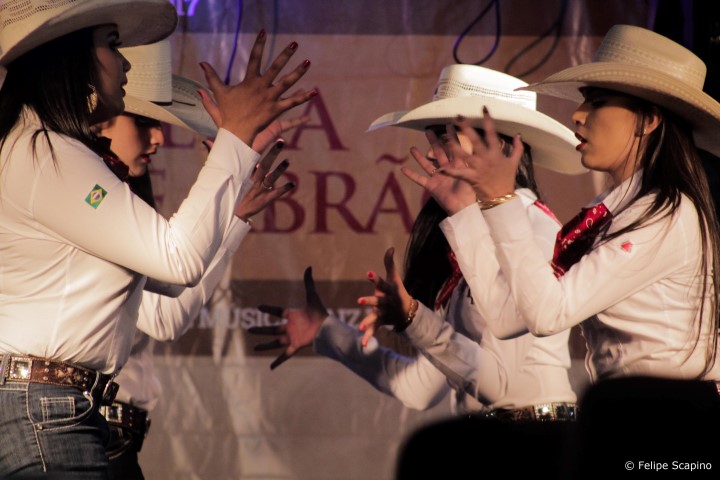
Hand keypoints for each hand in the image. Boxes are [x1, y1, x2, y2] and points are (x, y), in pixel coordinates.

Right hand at [199, 30, 316, 145]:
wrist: (236, 132)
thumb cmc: (228, 113)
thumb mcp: (219, 93)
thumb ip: (211, 78)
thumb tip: (202, 63)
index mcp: (249, 81)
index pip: (254, 58)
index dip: (259, 44)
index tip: (263, 32)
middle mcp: (261, 87)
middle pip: (276, 67)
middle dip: (286, 54)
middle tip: (294, 44)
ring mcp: (270, 98)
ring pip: (287, 82)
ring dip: (298, 72)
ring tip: (308, 62)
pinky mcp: (277, 109)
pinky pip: (292, 102)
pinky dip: (303, 97)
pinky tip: (315, 92)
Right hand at [234, 139, 294, 221]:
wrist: (235, 213)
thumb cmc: (239, 196)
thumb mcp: (242, 182)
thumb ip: (248, 171)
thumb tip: (250, 160)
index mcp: (250, 175)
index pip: (258, 159)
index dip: (267, 149)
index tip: (277, 138)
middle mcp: (255, 181)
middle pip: (265, 164)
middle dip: (273, 153)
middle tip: (281, 142)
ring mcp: (261, 190)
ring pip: (270, 177)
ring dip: (279, 169)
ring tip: (288, 160)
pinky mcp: (265, 200)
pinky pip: (276, 193)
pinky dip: (285, 188)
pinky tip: (293, 184)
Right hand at [247, 267, 328, 368]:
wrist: (327, 328)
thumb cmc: (320, 312)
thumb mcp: (312, 295)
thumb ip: (309, 282)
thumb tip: (309, 266)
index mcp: (292, 315)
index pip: (277, 311)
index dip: (268, 309)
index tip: (259, 307)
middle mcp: (290, 327)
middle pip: (272, 329)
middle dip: (261, 330)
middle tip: (249, 330)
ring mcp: (292, 338)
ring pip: (275, 342)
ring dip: (265, 345)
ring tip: (254, 348)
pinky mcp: (295, 346)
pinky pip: (285, 355)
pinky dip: (278, 362)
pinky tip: (270, 368)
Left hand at [357, 247, 413, 346]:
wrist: (407, 311)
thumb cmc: (397, 291)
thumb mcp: (394, 278)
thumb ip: (389, 264)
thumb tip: (391, 247)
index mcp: (388, 291)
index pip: (381, 283)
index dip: (374, 278)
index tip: (367, 273)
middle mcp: (386, 302)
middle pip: (377, 301)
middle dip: (369, 301)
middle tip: (358, 301)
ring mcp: (383, 313)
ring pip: (374, 317)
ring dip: (367, 321)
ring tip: (359, 326)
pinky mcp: (381, 322)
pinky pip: (374, 330)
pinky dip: (368, 337)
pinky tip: (362, 344)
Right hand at [401, 127, 476, 214]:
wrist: (464, 208)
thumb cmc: (471, 192)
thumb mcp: (469, 172)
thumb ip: (466, 159)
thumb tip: (467, 145)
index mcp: (458, 165)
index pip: (454, 148)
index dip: (451, 136)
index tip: (448, 125)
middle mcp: (447, 170)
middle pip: (438, 153)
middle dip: (433, 142)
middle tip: (428, 130)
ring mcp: (438, 178)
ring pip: (427, 164)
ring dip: (419, 157)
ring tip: (412, 148)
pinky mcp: (432, 187)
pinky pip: (420, 179)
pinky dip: (411, 175)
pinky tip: (402, 169)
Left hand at [437, 109, 520, 200]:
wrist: (502, 198)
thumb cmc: (507, 179)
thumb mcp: (514, 162)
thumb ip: (517, 147)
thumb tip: (518, 134)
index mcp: (495, 152)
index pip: (492, 133)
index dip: (488, 120)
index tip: (483, 108)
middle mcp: (486, 158)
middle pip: (474, 140)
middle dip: (466, 128)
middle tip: (458, 116)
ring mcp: (477, 168)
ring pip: (463, 154)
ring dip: (453, 145)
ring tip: (444, 136)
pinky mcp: (471, 178)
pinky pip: (458, 174)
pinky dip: (449, 172)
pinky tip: (439, 169)